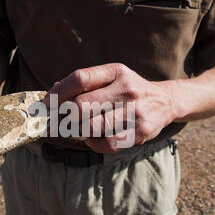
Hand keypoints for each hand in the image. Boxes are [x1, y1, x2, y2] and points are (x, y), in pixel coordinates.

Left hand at [43, 63, 175, 152]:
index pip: (80, 78)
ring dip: (79, 130)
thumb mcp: (112, 77)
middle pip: (82, 105)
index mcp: (116, 71)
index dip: (59, 92)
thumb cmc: (129, 90)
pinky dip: (93, 143)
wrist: (166, 101)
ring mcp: (135, 111)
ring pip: (92, 126)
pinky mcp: (141, 131)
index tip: (47, 102)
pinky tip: (92, 139)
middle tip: (61, 120)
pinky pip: (107, 143)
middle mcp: (127, 89)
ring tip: (80, 128)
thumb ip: (86, 83)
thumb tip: (53, 92)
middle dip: (66, 115)